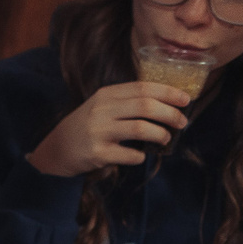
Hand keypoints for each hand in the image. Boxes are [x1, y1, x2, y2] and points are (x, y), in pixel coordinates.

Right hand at [26, 82, 189, 176]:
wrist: (56, 150)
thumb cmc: (86, 127)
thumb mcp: (102, 107)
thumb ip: (127, 102)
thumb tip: (167, 105)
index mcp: (106, 95)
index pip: (144, 88)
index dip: (169, 93)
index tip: (186, 100)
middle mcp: (101, 110)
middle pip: (146, 106)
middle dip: (170, 114)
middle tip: (182, 122)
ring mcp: (98, 131)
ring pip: (140, 128)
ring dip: (160, 134)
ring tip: (165, 139)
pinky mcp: (96, 153)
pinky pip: (129, 154)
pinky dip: (140, 156)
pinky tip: (140, 156)